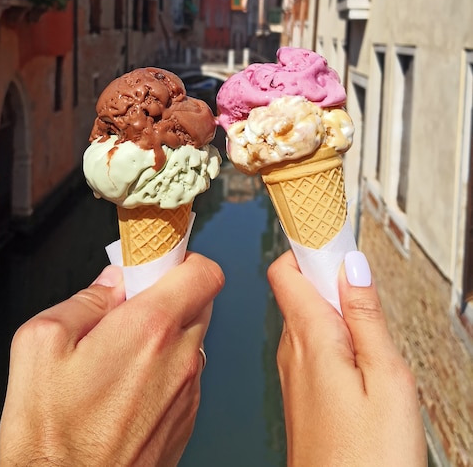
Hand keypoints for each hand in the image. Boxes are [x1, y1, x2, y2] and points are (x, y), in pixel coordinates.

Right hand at [0, 252, 224, 466]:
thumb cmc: (49, 435)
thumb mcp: (41, 344)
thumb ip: (84, 300)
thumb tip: (111, 283)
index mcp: (148, 329)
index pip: (203, 272)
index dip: (183, 258)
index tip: (156, 259)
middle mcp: (179, 358)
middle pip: (200, 300)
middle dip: (169, 292)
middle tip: (130, 304)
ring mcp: (187, 392)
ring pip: (192, 337)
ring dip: (166, 330)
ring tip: (121, 349)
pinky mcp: (185, 419)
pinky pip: (186, 373)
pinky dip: (165, 365)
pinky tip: (127, 384)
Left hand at [267, 250, 426, 465]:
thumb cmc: (367, 457)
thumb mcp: (386, 379)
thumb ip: (366, 318)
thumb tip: (352, 266)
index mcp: (309, 336)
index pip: (286, 269)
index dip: (307, 245)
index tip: (328, 228)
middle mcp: (291, 348)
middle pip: (297, 288)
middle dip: (328, 280)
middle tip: (365, 293)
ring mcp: (292, 370)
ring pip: (307, 316)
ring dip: (334, 311)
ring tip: (368, 333)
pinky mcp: (300, 389)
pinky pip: (310, 344)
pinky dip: (331, 337)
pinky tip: (357, 360)